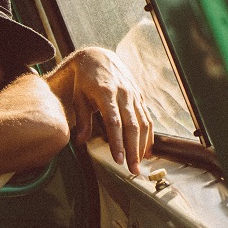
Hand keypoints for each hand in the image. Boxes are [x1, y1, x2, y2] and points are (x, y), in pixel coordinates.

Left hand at [47, 47, 152, 173]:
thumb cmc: (84, 81)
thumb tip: (80, 142)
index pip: (114, 122)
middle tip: (133, 170)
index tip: (118, 160)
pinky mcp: (139, 97)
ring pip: (143, 123)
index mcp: (107, 93)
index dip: (117, 142)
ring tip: (139, 165)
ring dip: (143, 146)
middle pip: (132, 126)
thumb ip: (82, 120)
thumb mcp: (78, 97)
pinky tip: (147, 151)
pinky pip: (147, 118)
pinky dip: (148, 136)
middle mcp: (124, 94)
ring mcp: (134, 95)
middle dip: (133, 150)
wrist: (97, 57)